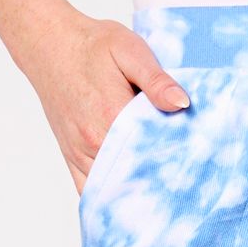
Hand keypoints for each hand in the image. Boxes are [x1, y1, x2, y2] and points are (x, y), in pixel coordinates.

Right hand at [16, 10, 189, 192]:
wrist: (49, 43)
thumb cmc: (91, 44)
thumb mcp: (129, 49)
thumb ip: (156, 80)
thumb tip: (183, 104)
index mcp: (111, 117)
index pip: (153, 152)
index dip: (176, 161)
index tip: (197, 165)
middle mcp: (93, 143)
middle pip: (135, 177)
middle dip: (160, 183)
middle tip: (186, 186)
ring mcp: (80, 154)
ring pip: (112, 190)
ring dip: (135, 194)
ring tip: (163, 196)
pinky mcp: (72, 158)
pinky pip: (89, 192)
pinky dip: (110, 199)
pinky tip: (129, 203)